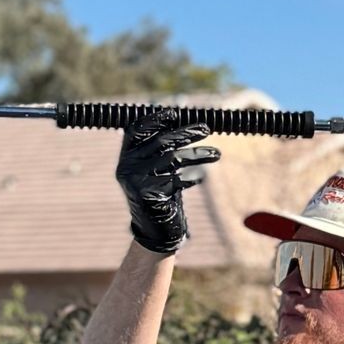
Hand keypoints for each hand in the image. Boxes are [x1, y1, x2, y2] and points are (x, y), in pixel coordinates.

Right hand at [116, 110, 220, 254]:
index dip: (155, 119)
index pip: (136, 130)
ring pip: (172, 159)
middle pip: (160, 142)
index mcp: (126, 157)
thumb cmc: (161, 194)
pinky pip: (176, 180)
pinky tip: (200, 178)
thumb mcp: (158, 169)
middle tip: (206, 128)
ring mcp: (135, 181)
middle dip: (186, 132)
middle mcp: (126, 167)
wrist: (154, 230)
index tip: (175, 113)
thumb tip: (182, 123)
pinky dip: (192, 178)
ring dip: (198, 154)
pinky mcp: (147, 195)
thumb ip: (163, 149)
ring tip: (217, 154)